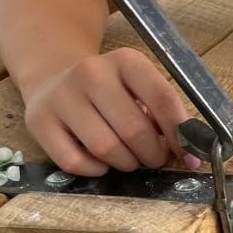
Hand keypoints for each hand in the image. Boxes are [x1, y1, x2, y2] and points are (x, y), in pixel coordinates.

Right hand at [23, 47, 201, 177]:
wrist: (54, 78)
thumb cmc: (109, 92)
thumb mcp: (138, 89)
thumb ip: (164, 115)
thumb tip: (193, 155)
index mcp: (125, 61)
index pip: (162, 99)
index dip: (181, 134)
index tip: (191, 156)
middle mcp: (91, 73)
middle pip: (134, 130)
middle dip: (153, 155)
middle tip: (154, 159)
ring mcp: (62, 96)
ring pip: (106, 149)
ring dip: (126, 164)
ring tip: (128, 159)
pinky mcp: (39, 121)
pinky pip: (76, 162)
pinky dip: (96, 170)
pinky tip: (101, 162)